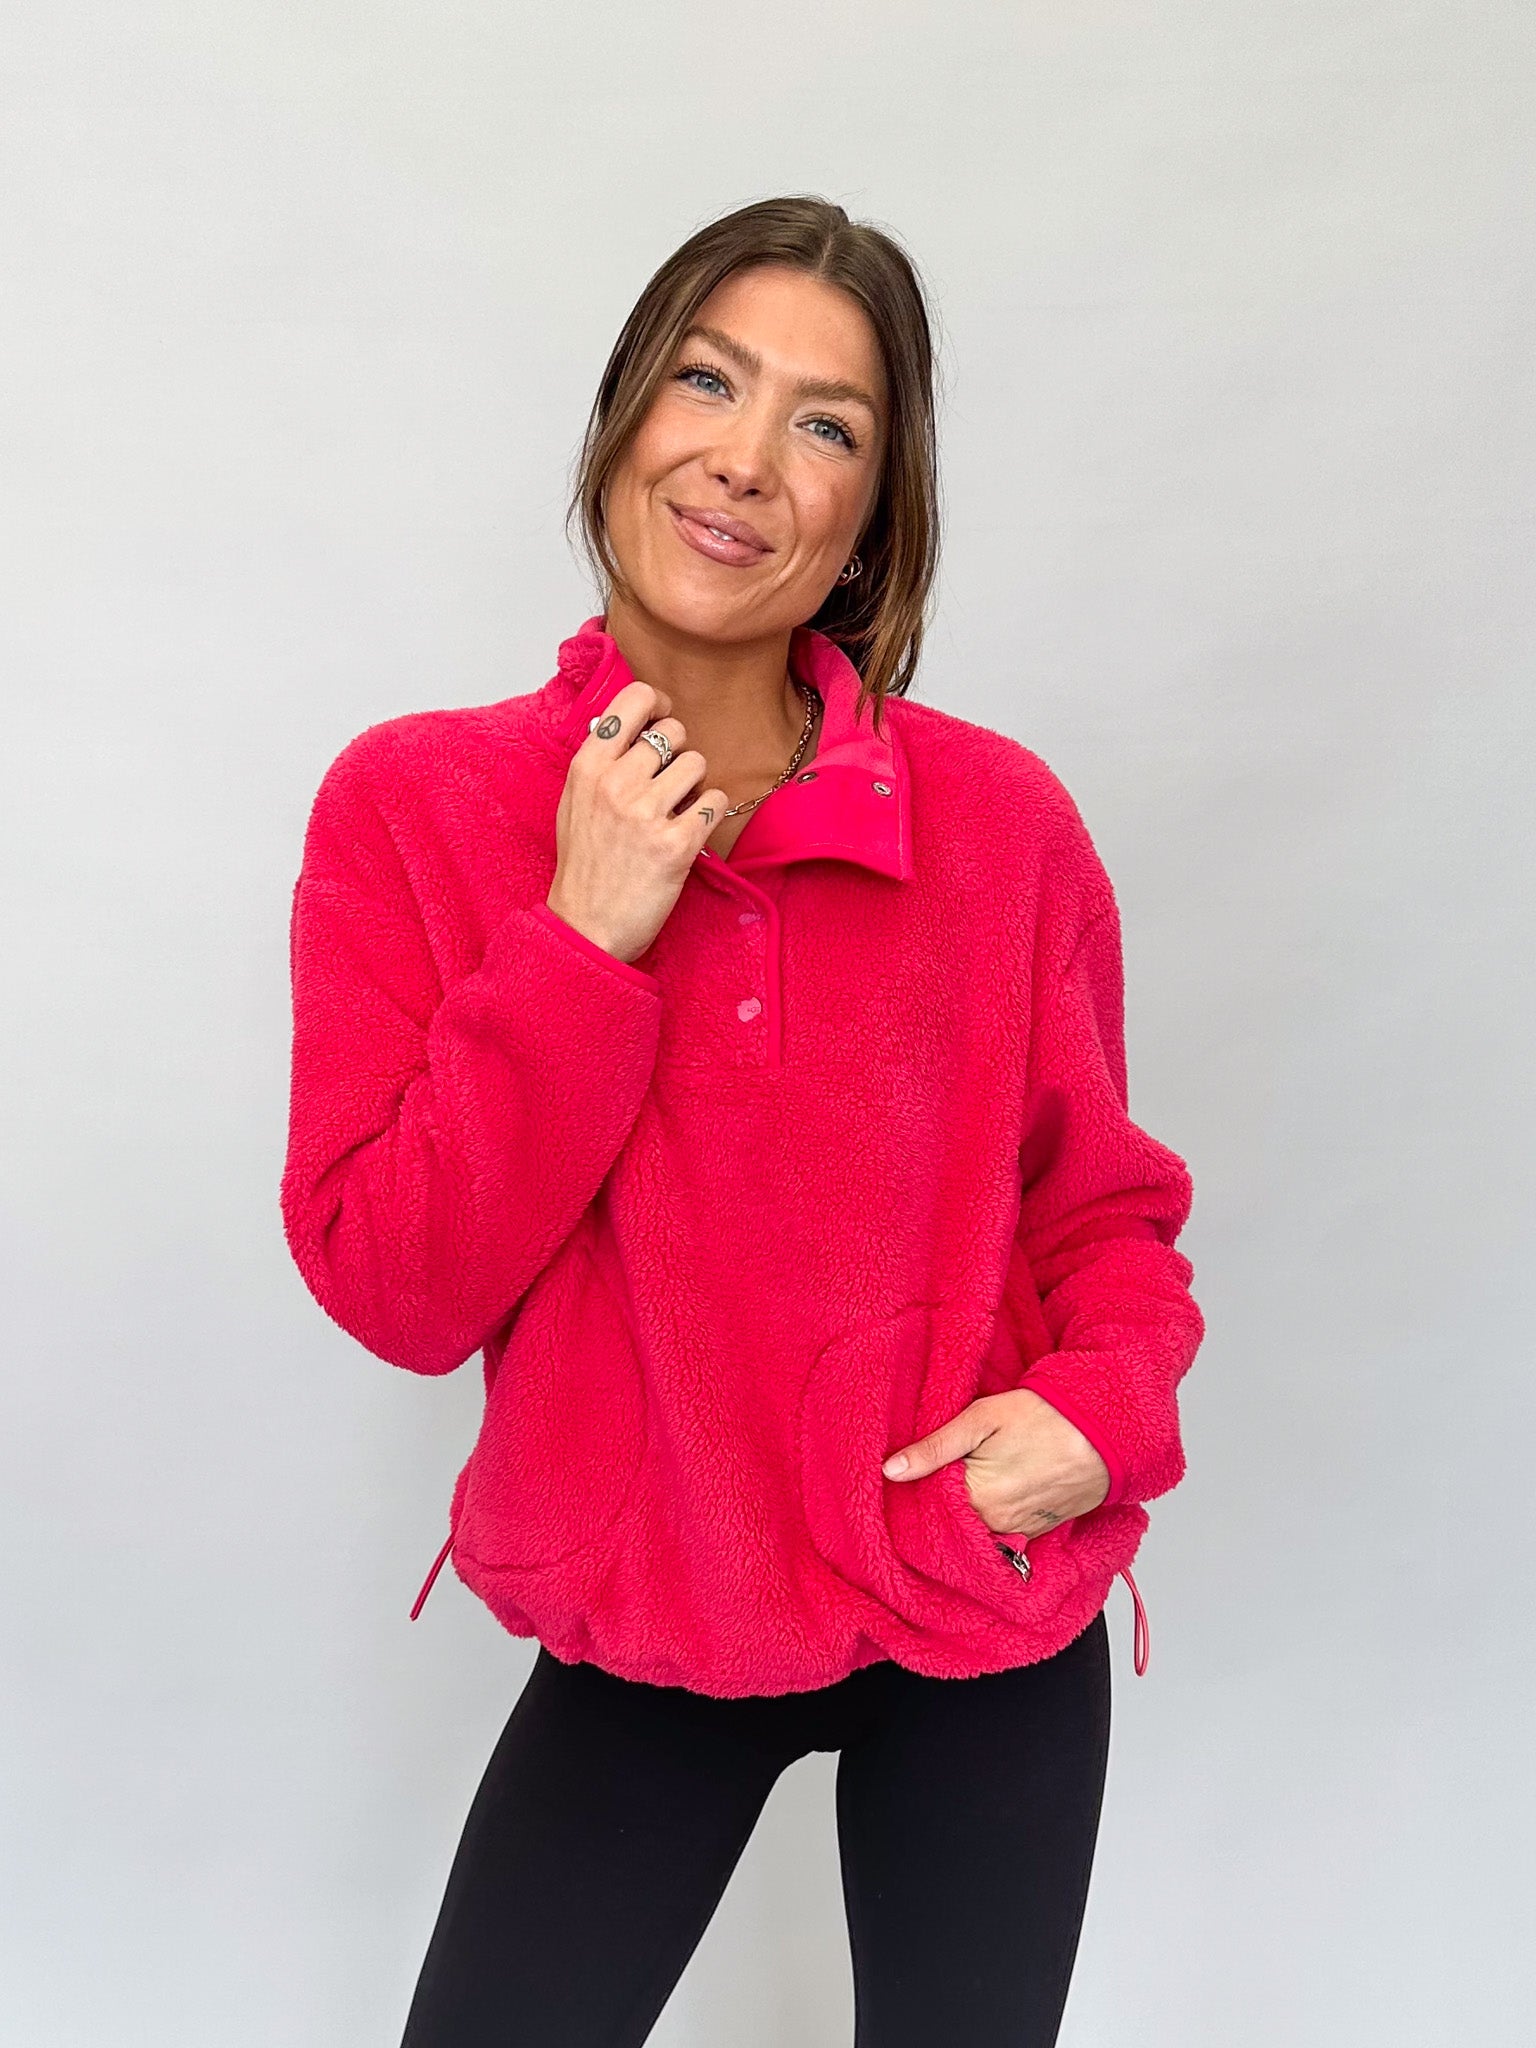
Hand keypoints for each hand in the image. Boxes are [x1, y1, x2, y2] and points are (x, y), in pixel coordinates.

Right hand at [546, 680, 728, 965]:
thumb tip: (634, 721)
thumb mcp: (575, 803)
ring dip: (694, 786)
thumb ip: (601, 761)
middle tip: (667, 784)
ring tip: (675, 812)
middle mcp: (616, 783)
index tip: (663, 717)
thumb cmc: (584, 866)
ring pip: (698, 763)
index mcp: (587, 767)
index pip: (634, 699)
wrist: (587, 927)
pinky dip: (709, 814)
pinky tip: (689, 831)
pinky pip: (715, 801)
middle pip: (674, 732)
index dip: (658, 702)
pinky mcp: (677, 844)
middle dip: (678, 754)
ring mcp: (647, 813)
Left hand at [881, 1388, 1109, 1536]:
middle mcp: (996, 1525)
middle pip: (951, 1521)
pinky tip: (993, 1490)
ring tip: (971, 1478)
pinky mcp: (1038, 1531)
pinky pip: (1003, 1532)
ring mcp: (1019, 1531)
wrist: (1105, 1430)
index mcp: (976, 1499)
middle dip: (939, 1501)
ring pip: (977, 1528)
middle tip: (941, 1471)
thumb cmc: (1044, 1416)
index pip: (926, 1508)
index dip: (916, 1490)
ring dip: (967, 1510)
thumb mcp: (981, 1419)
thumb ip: (934, 1448)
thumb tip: (891, 1469)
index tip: (906, 1475)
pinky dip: (992, 1516)